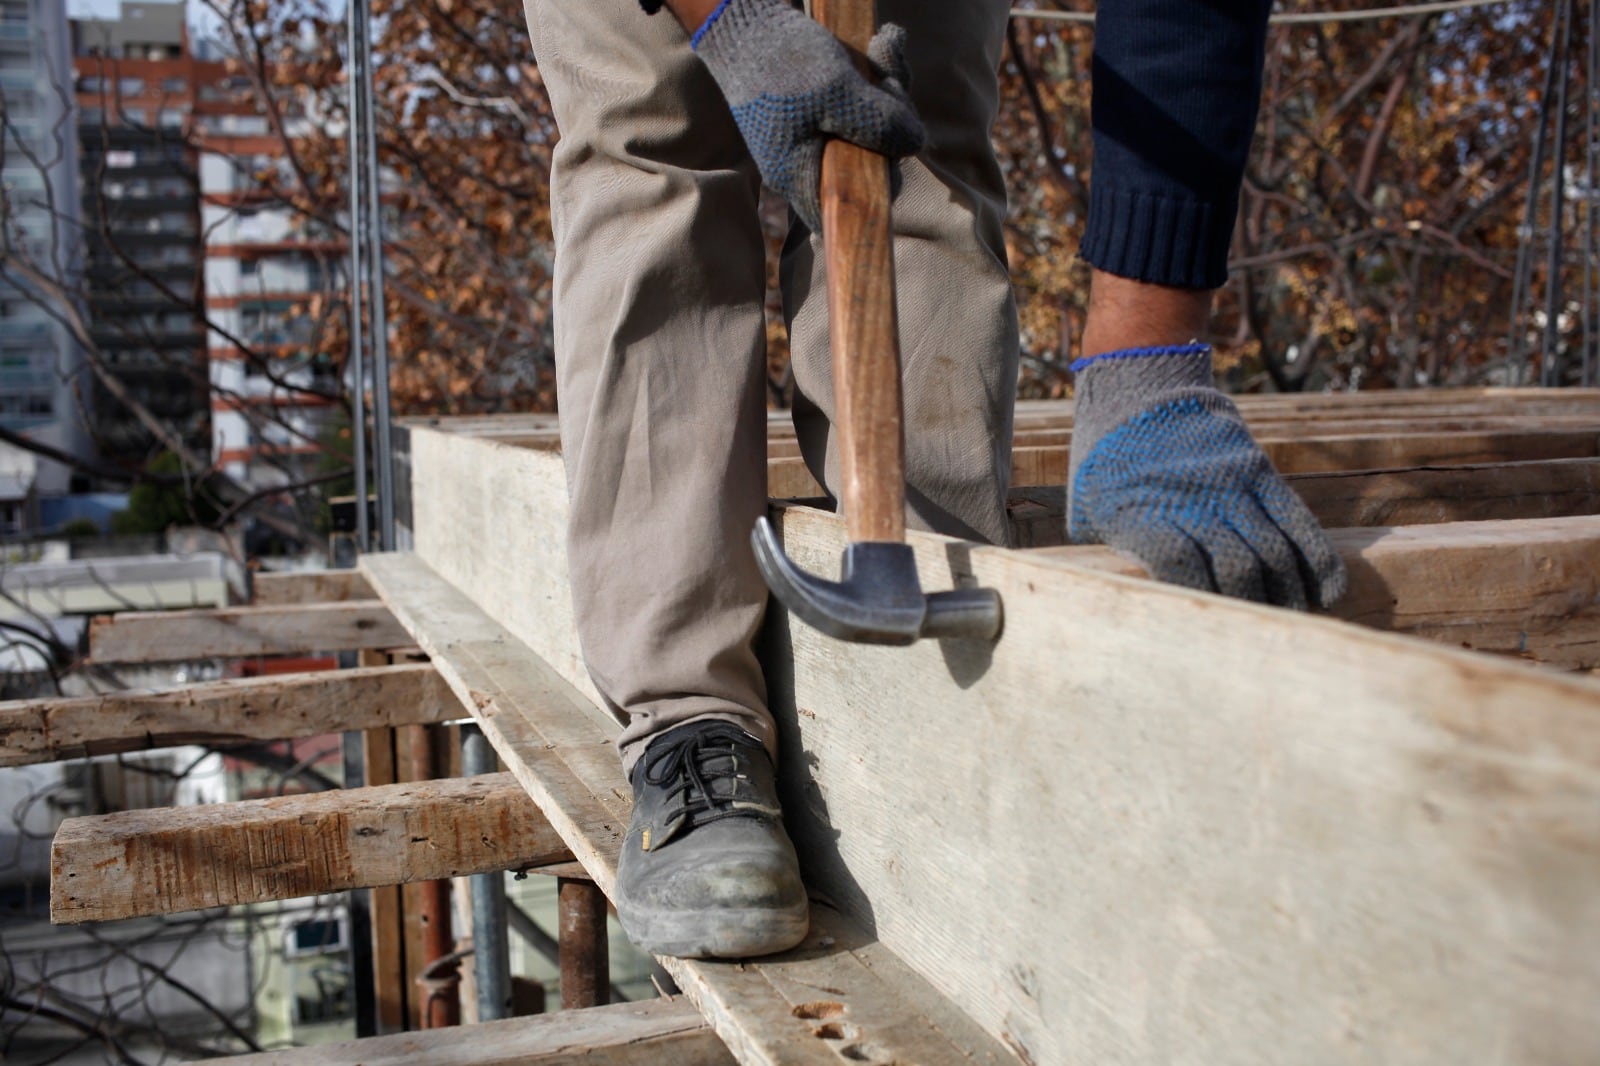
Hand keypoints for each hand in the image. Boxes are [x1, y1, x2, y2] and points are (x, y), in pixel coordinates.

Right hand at [690, 0, 923, 231]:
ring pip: (873, 125)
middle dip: (894, 118)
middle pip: (871, 160)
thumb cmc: (780, 62)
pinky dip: (879, 73)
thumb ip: (877, 123)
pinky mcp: (825, 107)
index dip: (882, 186)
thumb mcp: (835, 93)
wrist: (744, 21)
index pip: (849, 207)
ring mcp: (819, 133)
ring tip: (886, 43)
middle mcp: (809, 160)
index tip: (896, 151)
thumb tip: (916, 144)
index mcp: (800, 175)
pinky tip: (884, 40)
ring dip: (890, 84)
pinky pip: (864, 101)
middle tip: (893, 79)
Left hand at [1067, 344, 1347, 609]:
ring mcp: (1232, 485)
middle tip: (1256, 638)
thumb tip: (1126, 599)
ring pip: (1273, 552)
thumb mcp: (1089, 504)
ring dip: (1287, 595)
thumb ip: (1111, 550)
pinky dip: (1318, 562)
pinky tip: (1326, 594)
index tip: (1205, 629)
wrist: (1140, 385)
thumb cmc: (1106, 459)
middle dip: (1251, 610)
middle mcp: (1193, 501)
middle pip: (1237, 569)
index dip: (1198, 602)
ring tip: (1288, 621)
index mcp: (1142, 512)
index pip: (1179, 567)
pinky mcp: (1259, 472)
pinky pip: (1298, 523)